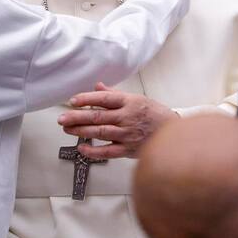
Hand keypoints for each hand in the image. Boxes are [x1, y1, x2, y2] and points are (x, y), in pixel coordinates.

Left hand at [59, 82, 177, 159]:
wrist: (174, 134)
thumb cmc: (155, 115)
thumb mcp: (137, 99)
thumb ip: (115, 94)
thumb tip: (97, 86)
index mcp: (130, 102)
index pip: (104, 98)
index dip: (86, 98)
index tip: (72, 100)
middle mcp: (127, 117)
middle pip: (98, 116)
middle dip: (77, 117)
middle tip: (62, 118)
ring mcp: (127, 134)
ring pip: (100, 132)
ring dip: (81, 131)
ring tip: (67, 129)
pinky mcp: (128, 149)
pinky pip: (107, 151)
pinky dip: (93, 151)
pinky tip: (82, 148)